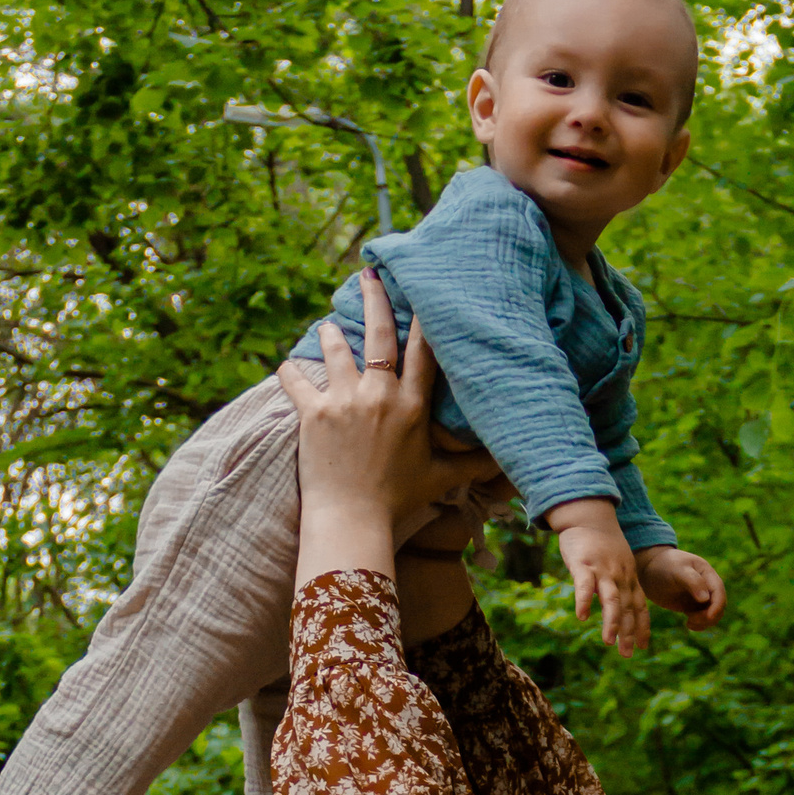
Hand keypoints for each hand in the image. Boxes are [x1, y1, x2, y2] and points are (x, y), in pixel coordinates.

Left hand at [275, 284, 501, 592]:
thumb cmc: (398, 500)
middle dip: (374, 299)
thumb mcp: (441, 478)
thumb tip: (505, 462)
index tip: (419, 290)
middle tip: (368, 275)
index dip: (422, 318)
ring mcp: (345, 401)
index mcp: (412, 406)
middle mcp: (380, 395)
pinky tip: (288, 365)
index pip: (422, 351)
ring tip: (328, 326)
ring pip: (335, 348)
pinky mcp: (312, 413)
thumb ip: (471, 463)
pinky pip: (296, 380)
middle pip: (379, 335)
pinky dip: (290, 371)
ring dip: (330, 334)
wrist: (353, 519)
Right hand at [551, 500, 650, 654]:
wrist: (590, 516)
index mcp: (629, 578)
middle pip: (627, 608)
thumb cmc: (602, 543)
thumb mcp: (618, 564)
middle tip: (628, 655)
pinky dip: (584, 600)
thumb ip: (619, 585)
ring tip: (608, 641)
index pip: (640, 606)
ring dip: (611, 621)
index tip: (644, 646)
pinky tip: (582, 616)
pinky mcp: (583, 564)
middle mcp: (620, 576)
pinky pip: (584, 585)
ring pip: (611, 599)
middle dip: (628, 632)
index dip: (642, 626)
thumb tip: (618, 609)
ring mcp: (603, 570)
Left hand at [636, 546, 726, 632]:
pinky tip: (688, 624)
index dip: (717, 606)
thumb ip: (693, 582)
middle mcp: (707, 585)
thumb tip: (705, 599)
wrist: (649, 569)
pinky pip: (702, 618)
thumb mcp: (677, 570)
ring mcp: (700, 596)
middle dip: (709, 616)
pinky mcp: (691, 605)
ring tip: (689, 622)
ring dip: (705, 622)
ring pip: (712, 614)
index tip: (708, 617)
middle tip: (691, 619)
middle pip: (719, 605)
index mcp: (707, 573)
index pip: (719, 592)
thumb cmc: (663, 566)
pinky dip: (699, 624)